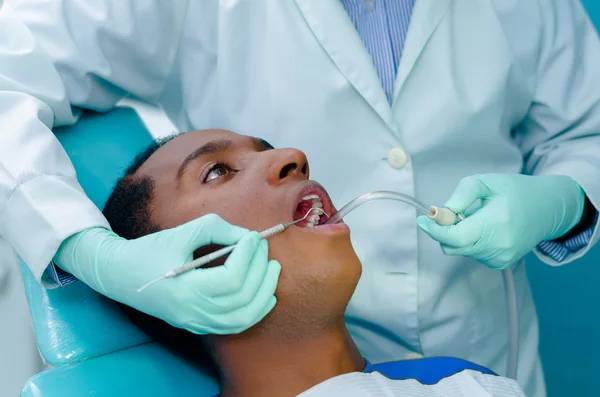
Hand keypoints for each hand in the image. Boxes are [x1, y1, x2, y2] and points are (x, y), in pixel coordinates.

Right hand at [55, 214, 280, 333]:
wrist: (120, 275)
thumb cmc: (148, 251)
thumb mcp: (181, 233)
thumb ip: (215, 229)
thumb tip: (246, 237)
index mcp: (185, 290)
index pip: (231, 280)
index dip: (248, 256)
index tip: (253, 237)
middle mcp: (192, 312)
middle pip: (242, 298)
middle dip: (260, 270)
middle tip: (264, 248)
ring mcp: (196, 322)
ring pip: (243, 318)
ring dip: (264, 292)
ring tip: (272, 268)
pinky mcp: (198, 324)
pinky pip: (235, 325)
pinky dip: (255, 311)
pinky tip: (266, 294)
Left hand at [416, 174, 584, 268]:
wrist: (547, 209)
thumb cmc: (514, 191)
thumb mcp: (486, 182)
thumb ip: (461, 195)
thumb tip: (441, 213)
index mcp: (495, 222)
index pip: (455, 236)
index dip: (434, 230)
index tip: (422, 219)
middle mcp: (498, 245)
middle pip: (453, 246)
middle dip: (442, 231)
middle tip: (446, 213)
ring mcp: (500, 257)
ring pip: (460, 250)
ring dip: (456, 235)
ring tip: (473, 218)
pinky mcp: (501, 263)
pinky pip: (471, 254)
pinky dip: (468, 242)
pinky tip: (483, 229)